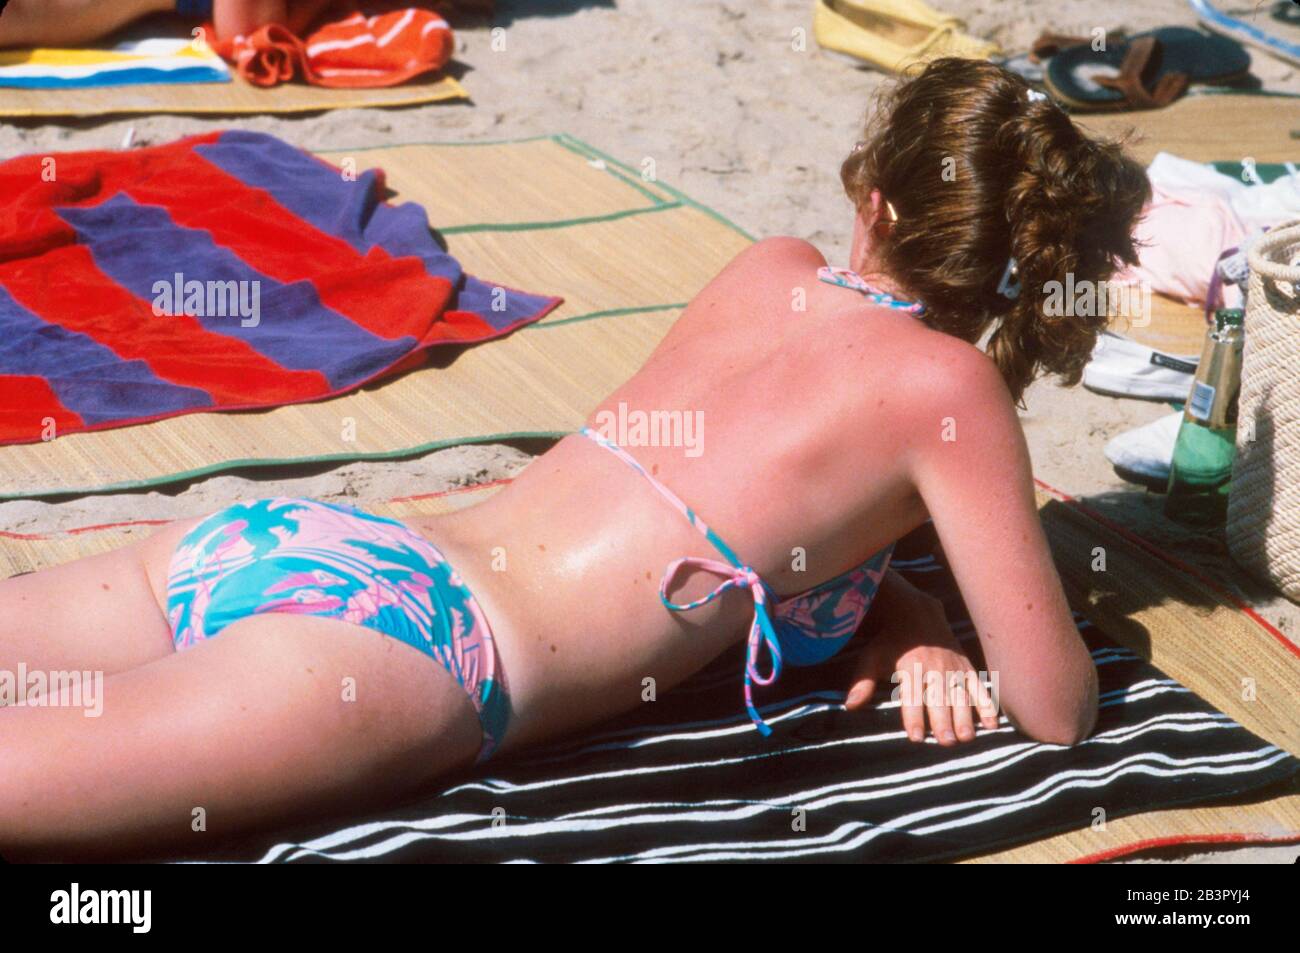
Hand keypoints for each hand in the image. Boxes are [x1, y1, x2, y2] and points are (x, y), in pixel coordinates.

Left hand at [844, 582, 998, 746]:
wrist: (918, 614)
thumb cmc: (891, 642)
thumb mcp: (872, 657)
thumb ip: (862, 682)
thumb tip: (849, 706)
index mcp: (909, 668)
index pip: (911, 697)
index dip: (913, 717)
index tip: (915, 737)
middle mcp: (934, 668)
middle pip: (939, 698)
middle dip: (943, 720)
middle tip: (946, 743)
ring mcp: (953, 668)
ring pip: (961, 695)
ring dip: (965, 717)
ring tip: (967, 738)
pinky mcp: (967, 668)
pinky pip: (979, 687)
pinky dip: (987, 704)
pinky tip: (992, 724)